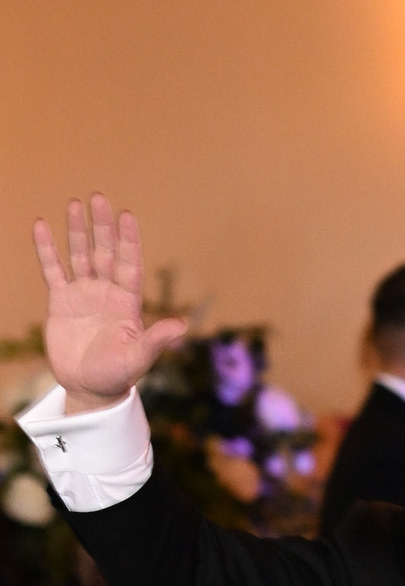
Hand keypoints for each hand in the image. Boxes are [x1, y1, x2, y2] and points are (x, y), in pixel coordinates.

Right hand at [33, 196, 187, 408]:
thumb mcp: (137, 358)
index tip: (126, 215)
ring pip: (80, 255)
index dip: (128, 241)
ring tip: (74, 203)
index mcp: (128, 301)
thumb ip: (156, 340)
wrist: (89, 387)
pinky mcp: (61, 301)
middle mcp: (107, 291)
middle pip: (105, 252)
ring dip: (78, 231)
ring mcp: (84, 293)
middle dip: (102, 226)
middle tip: (99, 197)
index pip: (129, 264)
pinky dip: (47, 249)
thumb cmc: (117, 374)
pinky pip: (53, 270)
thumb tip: (182, 327)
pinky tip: (42, 226)